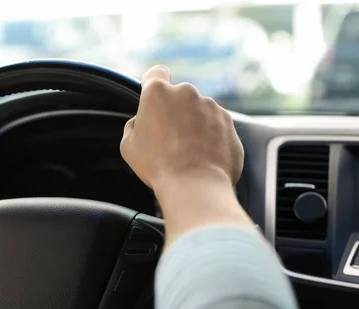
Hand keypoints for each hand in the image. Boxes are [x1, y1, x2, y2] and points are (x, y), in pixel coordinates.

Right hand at [122, 65, 251, 242]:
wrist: (194, 185)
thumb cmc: (157, 165)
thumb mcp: (129, 145)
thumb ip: (134, 125)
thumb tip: (141, 122)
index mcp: (159, 93)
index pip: (156, 73)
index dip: (153, 83)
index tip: (154, 99)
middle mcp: (187, 93)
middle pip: (179, 97)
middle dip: (174, 112)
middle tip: (167, 139)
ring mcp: (212, 107)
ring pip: (199, 111)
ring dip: (193, 125)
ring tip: (186, 153)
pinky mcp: (229, 123)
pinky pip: (215, 126)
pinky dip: (210, 138)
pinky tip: (201, 158)